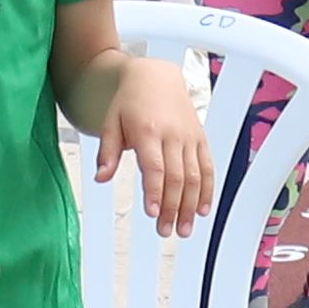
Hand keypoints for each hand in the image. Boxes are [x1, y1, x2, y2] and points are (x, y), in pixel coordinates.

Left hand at [103, 58, 213, 232]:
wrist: (155, 75)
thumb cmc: (129, 101)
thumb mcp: (111, 122)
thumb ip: (107, 152)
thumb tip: (101, 178)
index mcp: (147, 131)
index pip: (154, 168)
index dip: (155, 193)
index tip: (153, 214)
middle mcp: (172, 135)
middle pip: (176, 177)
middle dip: (172, 208)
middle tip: (165, 231)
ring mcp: (189, 137)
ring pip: (194, 176)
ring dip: (191, 206)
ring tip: (184, 230)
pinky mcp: (200, 138)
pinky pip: (207, 167)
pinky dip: (207, 190)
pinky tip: (203, 210)